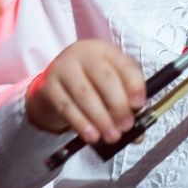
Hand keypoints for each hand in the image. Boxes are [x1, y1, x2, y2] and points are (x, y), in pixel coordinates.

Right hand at [25, 39, 146, 144]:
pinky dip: (81, 124)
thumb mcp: (112, 82)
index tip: (139, 105)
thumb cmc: (91, 81)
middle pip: (105, 78)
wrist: (57, 79)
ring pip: (85, 94)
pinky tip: (92, 136)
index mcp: (106, 51)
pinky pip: (67, 107)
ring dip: (101, 119)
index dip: (134, 85)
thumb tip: (138, 130)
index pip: (125, 65)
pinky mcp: (49, 87)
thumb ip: (126, 101)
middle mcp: (85, 55)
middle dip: (118, 105)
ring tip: (112, 136)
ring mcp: (64, 69)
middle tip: (126, 126)